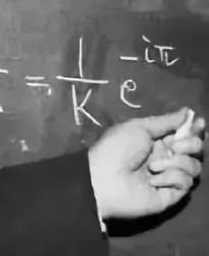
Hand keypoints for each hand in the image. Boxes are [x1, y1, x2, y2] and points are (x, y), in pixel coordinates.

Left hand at [88, 107, 204, 219]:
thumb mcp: (140, 127)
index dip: (194, 129)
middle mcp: (167, 157)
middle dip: (191, 144)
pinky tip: (154, 179)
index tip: (199, 123)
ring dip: (177, 163)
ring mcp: (170, 176)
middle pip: (195, 150)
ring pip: (194, 166)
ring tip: (154, 166)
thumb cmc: (118, 147)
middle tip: (176, 146)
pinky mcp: (172, 194)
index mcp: (158, 140)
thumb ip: (166, 121)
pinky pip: (185, 183)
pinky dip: (171, 178)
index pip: (185, 133)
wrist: (106, 177)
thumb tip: (187, 112)